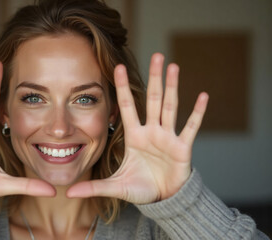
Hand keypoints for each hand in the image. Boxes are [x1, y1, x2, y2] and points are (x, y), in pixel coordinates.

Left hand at [67, 53, 208, 203]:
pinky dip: (197, 113)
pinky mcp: (182, 148)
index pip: (127, 107)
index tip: (117, 67)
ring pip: (170, 107)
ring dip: (173, 87)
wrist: (162, 200)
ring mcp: (168, 138)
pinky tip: (203, 95)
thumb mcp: (115, 187)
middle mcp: (151, 132)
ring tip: (173, 66)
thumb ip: (93, 188)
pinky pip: (191, 127)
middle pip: (153, 100)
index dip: (123, 88)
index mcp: (134, 137)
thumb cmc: (140, 188)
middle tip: (156, 54)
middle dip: (154, 78)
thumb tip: (69, 193)